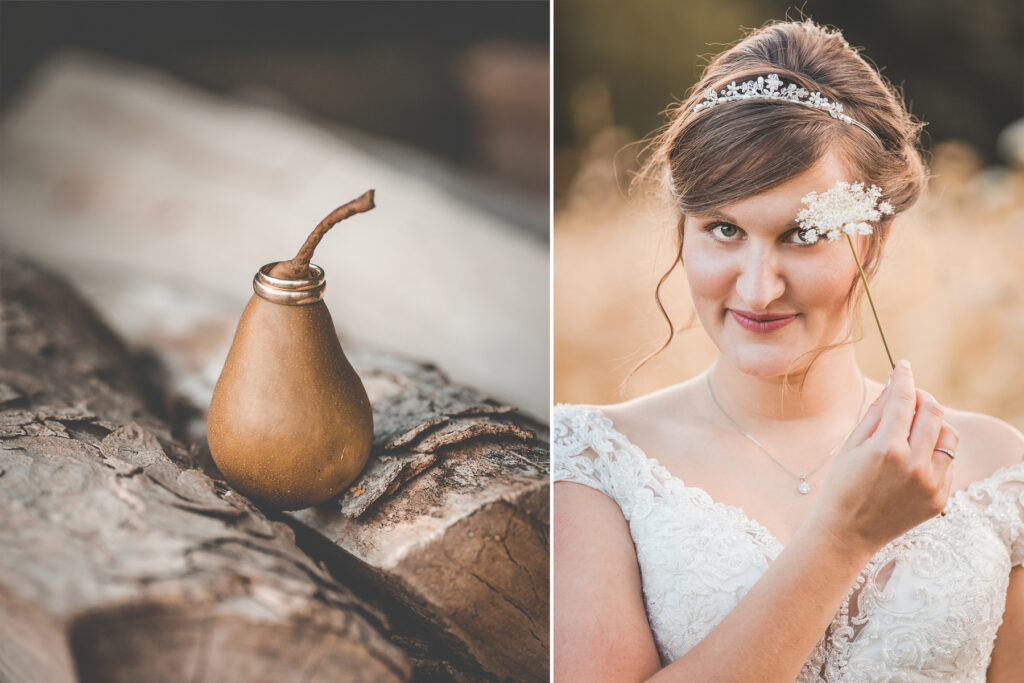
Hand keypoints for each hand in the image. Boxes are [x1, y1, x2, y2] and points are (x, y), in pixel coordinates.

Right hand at [808, 360, 957, 556]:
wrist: (847, 533)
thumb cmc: (842, 485)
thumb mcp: (852, 445)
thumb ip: (876, 412)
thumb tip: (895, 384)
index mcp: (886, 449)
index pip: (904, 399)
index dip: (904, 378)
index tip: (903, 367)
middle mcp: (914, 465)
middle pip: (933, 411)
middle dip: (921, 397)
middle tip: (909, 397)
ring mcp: (931, 484)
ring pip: (948, 434)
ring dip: (932, 423)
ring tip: (913, 428)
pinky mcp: (940, 498)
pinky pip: (947, 461)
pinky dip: (933, 451)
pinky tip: (913, 458)